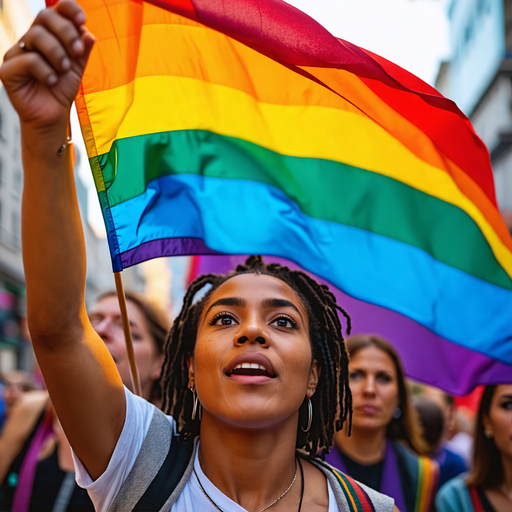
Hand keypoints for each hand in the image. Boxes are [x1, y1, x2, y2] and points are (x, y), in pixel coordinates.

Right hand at [0, 0, 94, 130]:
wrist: (52, 115)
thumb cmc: (62, 89)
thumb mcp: (77, 68)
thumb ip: (82, 50)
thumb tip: (88, 33)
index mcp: (47, 35)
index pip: (54, 10)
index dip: (68, 9)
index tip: (82, 20)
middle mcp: (30, 40)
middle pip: (44, 18)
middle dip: (66, 32)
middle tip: (77, 52)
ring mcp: (17, 53)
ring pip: (35, 36)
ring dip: (56, 53)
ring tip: (64, 70)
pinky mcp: (8, 70)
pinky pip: (27, 60)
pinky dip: (45, 70)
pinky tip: (52, 81)